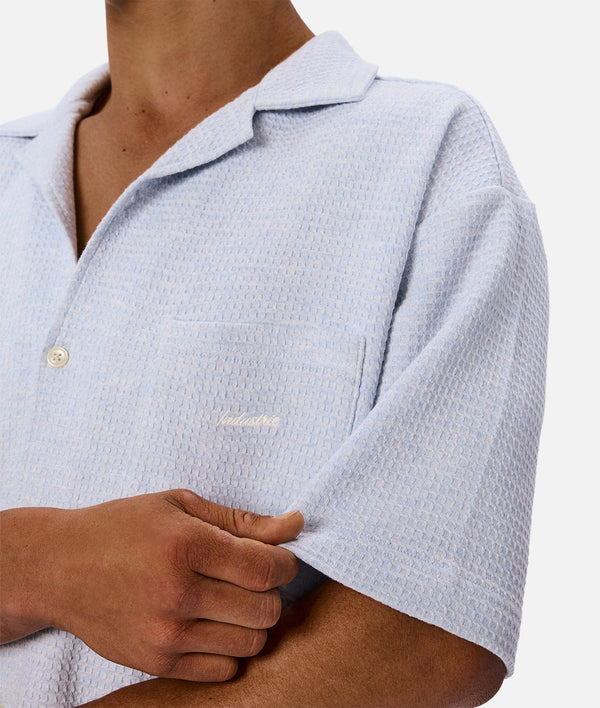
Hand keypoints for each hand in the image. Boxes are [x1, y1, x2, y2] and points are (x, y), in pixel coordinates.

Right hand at [0, 490, 302, 680]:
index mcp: (186, 546)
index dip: (285, 563)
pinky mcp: (156, 662)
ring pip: (252, 642)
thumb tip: (295, 525)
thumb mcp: (180, 505)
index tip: (278, 557)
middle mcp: (177, 594)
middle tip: (253, 576)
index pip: (266, 569)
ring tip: (234, 599)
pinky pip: (224, 670)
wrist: (59, 567)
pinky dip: (231, 649)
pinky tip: (215, 624)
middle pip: (266, 608)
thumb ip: (241, 520)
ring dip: (254, 620)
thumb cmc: (122, 527)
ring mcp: (166, 634)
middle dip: (271, 590)